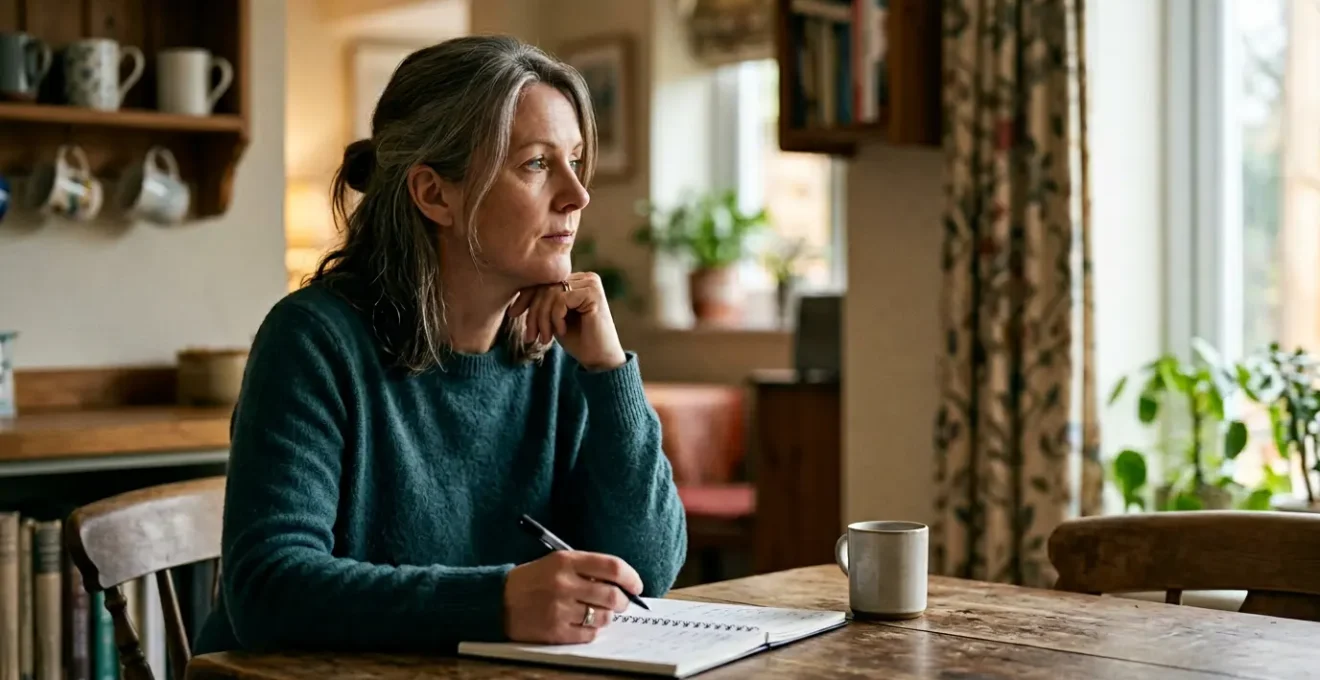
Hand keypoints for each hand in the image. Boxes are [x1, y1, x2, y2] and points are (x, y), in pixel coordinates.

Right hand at [503, 550, 643, 643]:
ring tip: (595, 612)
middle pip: (613, 595)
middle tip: (620, 602)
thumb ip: (588, 568)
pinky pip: (589, 634)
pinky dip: (592, 630)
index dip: (631, 577)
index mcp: (566, 561)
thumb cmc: (533, 580)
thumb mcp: (557, 562)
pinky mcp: (555, 631)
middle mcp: (564, 584)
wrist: (498, 601)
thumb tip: (623, 583)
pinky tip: (582, 623)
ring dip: (606, 616)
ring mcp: (560, 609)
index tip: (636, 585)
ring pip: (604, 617)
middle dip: (622, 601)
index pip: (612, 567)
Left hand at [508, 272, 626, 370]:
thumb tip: (515, 295)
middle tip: (530, 336)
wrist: (599, 359)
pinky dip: (556, 318)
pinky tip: (562, 332)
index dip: (525, 297)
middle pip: (545, 286)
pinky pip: (561, 300)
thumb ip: (542, 303)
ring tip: (545, 338)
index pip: (544, 281)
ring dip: (542, 319)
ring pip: (550, 293)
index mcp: (577, 280)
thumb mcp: (553, 318)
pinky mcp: (593, 293)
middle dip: (533, 313)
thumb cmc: (578, 340)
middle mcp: (585, 278)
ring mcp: (591, 284)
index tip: (512, 314)